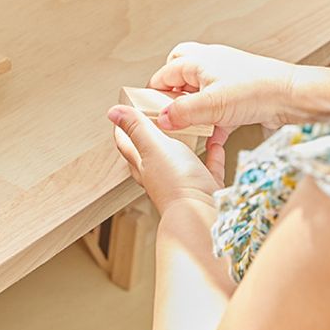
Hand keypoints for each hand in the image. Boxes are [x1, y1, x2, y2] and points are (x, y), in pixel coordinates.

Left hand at [108, 105, 224, 215]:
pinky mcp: (205, 189)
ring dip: (182, 146)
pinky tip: (217, 145)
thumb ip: (137, 128)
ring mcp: (183, 183)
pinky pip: (209, 169)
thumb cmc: (175, 183)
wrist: (202, 216)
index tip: (121, 115)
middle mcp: (160, 176)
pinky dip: (212, 156)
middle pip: (150, 155)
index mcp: (144, 165)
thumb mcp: (153, 147)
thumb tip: (113, 112)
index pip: (127, 145)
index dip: (122, 130)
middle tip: (152, 119)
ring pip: (180, 162)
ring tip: (187, 129)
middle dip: (149, 138)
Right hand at [150, 43, 299, 150]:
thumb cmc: (256, 90)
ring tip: (190, 125)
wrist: (291, 96)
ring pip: (199, 90)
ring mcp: (226, 77)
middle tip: (167, 112)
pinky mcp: (239, 93)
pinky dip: (212, 119)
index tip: (149, 112)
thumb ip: (182, 112)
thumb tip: (160, 119)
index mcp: (198, 60)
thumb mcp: (211, 105)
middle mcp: (210, 64)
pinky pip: (217, 105)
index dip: (154, 93)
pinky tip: (213, 135)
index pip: (164, 74)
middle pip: (179, 73)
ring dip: (193, 108)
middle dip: (171, 93)